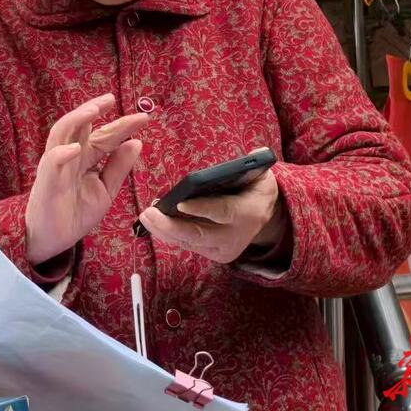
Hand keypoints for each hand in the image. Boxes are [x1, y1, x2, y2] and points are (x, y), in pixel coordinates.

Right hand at [25, 93, 148, 264]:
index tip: (143, 118)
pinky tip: (75, 148)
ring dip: (76, 120)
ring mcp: (57, 165)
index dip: (122, 126)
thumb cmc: (75, 213)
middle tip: (111, 99)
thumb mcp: (105, 190)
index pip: (104, 136)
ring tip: (93, 111)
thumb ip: (118, 167)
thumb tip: (136, 142)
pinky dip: (62, 153)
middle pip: (81, 125)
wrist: (52, 239)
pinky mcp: (46, 180)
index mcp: (85, 157)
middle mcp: (70, 155)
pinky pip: (51, 161)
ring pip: (61, 133)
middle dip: (94, 108)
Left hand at [137, 169, 286, 263]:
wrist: (265, 215)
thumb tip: (250, 155)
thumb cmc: (256, 187)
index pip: (223, 211)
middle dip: (171, 227)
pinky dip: (169, 234)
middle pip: (199, 235)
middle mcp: (235, 237)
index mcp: (249, 213)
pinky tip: (153, 222)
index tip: (180, 203)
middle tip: (149, 213)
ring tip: (146, 216)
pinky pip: (187, 244)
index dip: (202, 208)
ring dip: (164, 230)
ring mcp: (223, 249)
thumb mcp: (260, 173)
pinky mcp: (214, 254)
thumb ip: (254, 164)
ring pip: (189, 242)